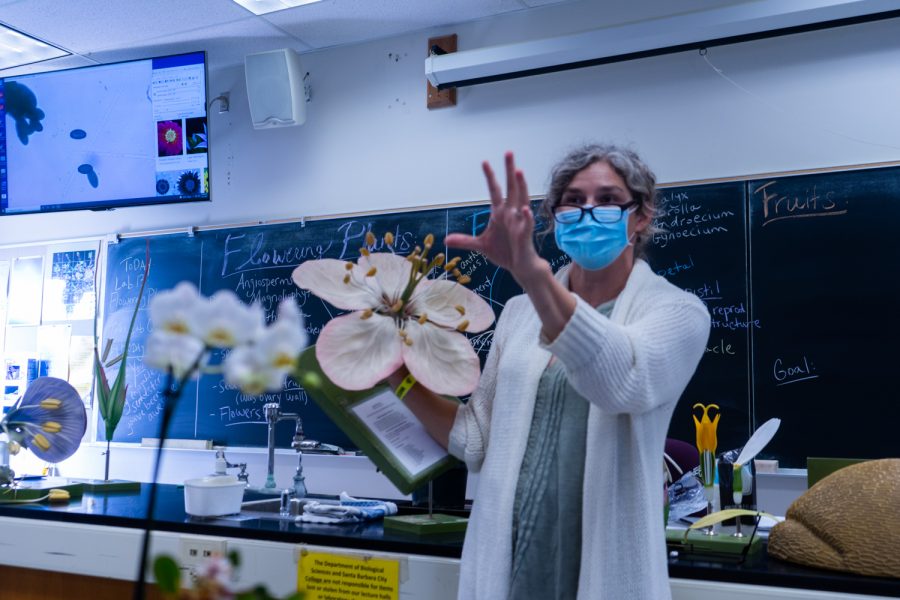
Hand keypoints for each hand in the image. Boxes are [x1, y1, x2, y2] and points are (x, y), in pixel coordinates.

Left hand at [445, 152, 545, 283]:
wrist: (519, 266)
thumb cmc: (504, 252)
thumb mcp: (480, 245)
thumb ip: (464, 241)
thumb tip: (446, 240)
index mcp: (499, 213)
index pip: (495, 190)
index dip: (490, 176)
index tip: (484, 161)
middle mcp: (511, 213)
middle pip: (510, 187)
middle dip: (509, 170)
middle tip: (508, 152)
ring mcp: (519, 222)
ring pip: (521, 200)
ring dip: (521, 186)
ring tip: (519, 172)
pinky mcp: (525, 235)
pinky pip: (526, 224)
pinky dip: (526, 217)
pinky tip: (525, 210)